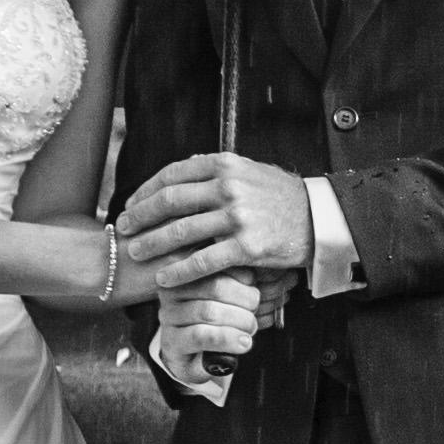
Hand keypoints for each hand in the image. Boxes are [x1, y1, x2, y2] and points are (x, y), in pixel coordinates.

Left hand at [120, 153, 308, 294]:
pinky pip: (202, 261)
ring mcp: (238, 217)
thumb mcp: (250, 172)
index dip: (145, 191)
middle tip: (123, 228)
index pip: (173, 175)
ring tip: (136, 252)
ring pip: (180, 232)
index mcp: (226, 165)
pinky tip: (163, 278)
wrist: (320, 220)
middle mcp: (229, 187)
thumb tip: (182, 171)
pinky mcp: (246, 247)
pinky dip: (178, 271)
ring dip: (152, 244)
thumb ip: (217, 171)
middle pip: (170, 201)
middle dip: (140, 216)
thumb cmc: (283, 197)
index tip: (131, 204)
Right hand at [157, 273, 265, 361]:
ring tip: (250, 329)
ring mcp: (168, 316)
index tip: (253, 287)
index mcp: (186, 270)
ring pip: (209, 312)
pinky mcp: (171, 342)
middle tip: (255, 312)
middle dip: (244, 301)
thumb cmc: (221, 320)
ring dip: (239, 322)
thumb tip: (252, 275)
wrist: (202, 359)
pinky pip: (202, 336)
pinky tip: (244, 343)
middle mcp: (171, 289)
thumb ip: (238, 279)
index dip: (242, 276)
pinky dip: (228, 339)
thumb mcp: (232, 293)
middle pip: (215, 287)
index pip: (217, 264)